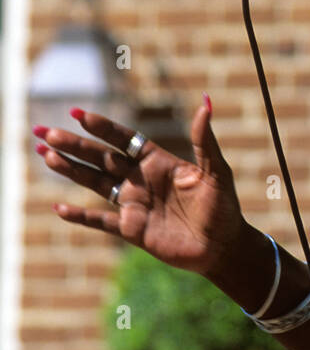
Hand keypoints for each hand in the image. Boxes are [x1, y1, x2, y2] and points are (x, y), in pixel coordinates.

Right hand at [34, 98, 246, 278]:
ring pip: (94, 182)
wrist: (223, 247)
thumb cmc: (223, 206)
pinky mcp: (132, 229)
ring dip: (70, 170)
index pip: (122, 139)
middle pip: (100, 158)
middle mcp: (140, 179)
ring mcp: (133, 204)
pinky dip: (80, 216)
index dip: (101, 127)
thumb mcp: (216, 170)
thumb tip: (207, 102)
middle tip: (45, 132)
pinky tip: (59, 207)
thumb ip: (204, 139)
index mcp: (157, 161)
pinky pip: (100, 221)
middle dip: (73, 145)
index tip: (78, 113)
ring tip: (45, 155)